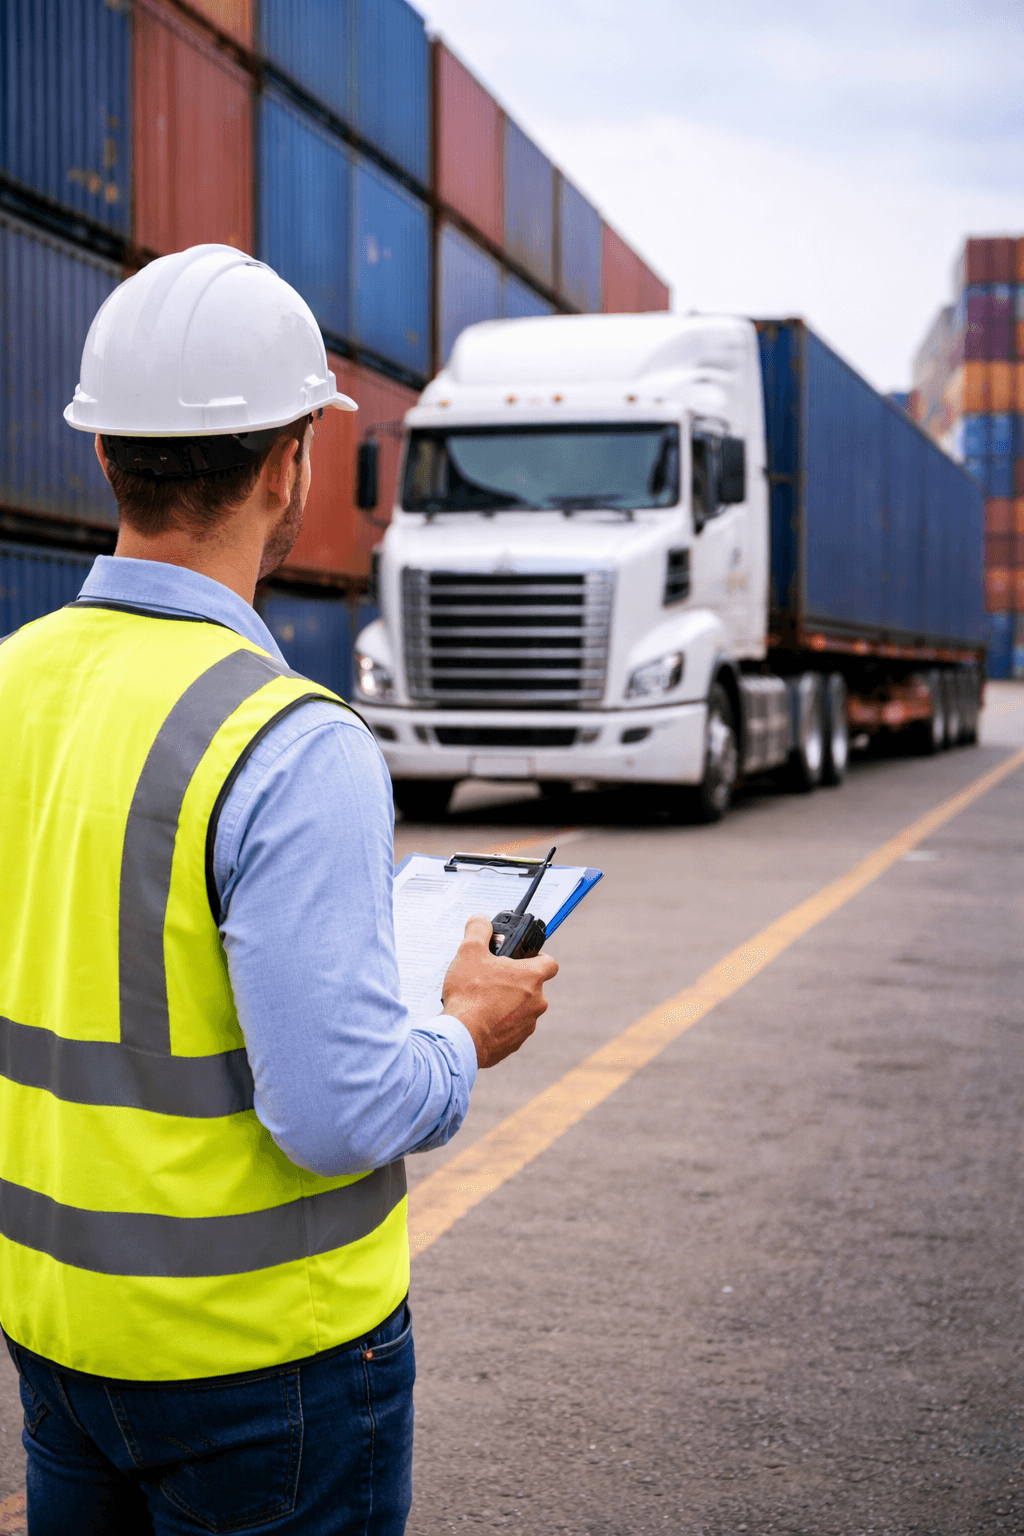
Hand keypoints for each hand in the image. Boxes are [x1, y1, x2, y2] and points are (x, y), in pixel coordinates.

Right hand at [441, 913, 558, 1068]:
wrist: (462, 1037)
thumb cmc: (469, 994)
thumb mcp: (469, 952)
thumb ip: (478, 930)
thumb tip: (480, 919)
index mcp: (532, 977)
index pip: (550, 963)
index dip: (539, 958)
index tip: (524, 959)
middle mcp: (537, 1002)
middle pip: (533, 987)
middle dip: (515, 982)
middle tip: (493, 978)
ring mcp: (528, 1025)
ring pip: (523, 1009)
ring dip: (508, 1004)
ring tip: (483, 1000)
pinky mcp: (515, 1043)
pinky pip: (512, 1029)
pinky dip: (500, 1024)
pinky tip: (481, 1020)